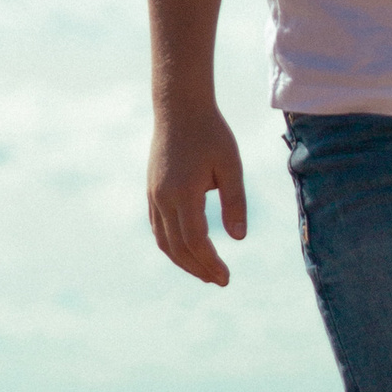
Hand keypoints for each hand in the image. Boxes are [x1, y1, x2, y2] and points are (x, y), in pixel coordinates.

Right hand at [148, 103, 248, 285]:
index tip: (226, 277)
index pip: (195, 240)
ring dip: (183, 261)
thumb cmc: (211, 134)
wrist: (179, 109)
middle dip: (198, 268)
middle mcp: (163, 198)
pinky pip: (158, 228)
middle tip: (219, 281)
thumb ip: (235, 202)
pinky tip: (187, 251)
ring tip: (205, 273)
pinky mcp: (152, 191)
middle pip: (177, 247)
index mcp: (183, 192)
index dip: (209, 263)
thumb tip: (239, 238)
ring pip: (164, 241)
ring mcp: (154, 195)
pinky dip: (172, 246)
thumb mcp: (231, 166)